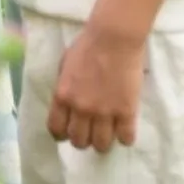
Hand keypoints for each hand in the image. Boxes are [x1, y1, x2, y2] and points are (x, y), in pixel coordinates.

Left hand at [47, 22, 144, 152]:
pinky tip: (124, 130)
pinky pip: (125, 138)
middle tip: (90, 132)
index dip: (62, 135)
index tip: (68, 133)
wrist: (114, 38)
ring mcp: (104, 112)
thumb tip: (66, 103)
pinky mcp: (126, 111)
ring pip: (101, 145)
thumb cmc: (87, 46)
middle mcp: (81, 109)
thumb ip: (65, 87)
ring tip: (108, 134)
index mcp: (62, 96)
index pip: (56, 129)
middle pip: (79, 141)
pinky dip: (125, 138)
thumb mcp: (65, 66)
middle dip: (83, 140)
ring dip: (103, 142)